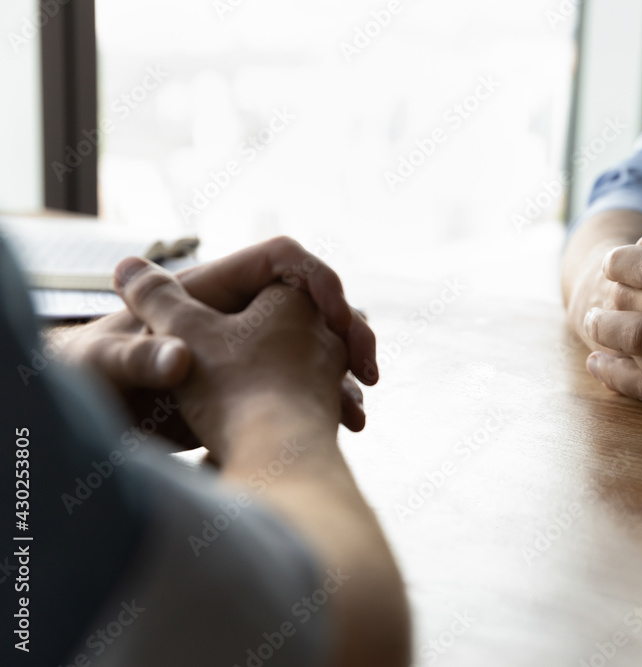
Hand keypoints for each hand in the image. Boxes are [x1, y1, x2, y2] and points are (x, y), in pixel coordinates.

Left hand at [114, 257, 346, 461]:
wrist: (92, 416)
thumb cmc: (91, 375)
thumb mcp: (105, 365)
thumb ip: (138, 358)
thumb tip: (176, 361)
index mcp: (214, 288)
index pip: (282, 258)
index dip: (316, 279)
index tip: (335, 316)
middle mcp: (242, 313)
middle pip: (317, 303)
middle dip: (351, 330)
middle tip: (365, 367)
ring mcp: (255, 349)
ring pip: (322, 346)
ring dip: (348, 372)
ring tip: (357, 413)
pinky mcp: (259, 384)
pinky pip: (313, 383)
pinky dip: (334, 399)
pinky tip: (347, 425)